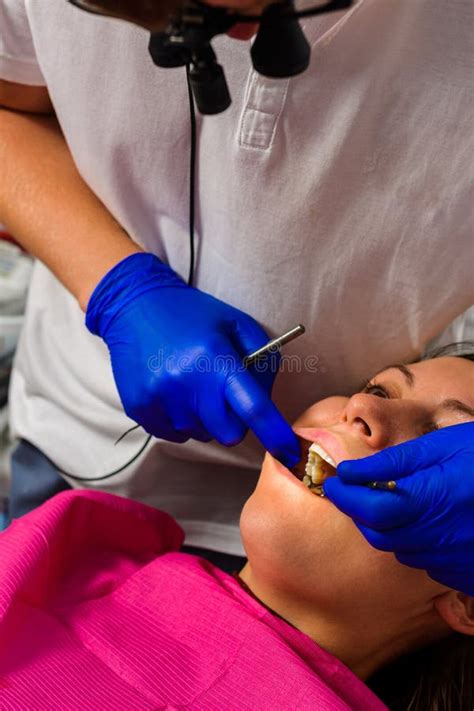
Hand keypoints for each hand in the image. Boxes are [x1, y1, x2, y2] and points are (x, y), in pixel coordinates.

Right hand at [86, 253, 299, 466]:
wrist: (134, 305)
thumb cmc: (192, 314)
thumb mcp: (237, 324)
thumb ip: (262, 360)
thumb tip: (269, 401)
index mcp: (216, 360)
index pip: (254, 409)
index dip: (275, 435)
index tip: (290, 454)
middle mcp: (187, 385)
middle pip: (229, 434)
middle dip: (234, 420)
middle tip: (223, 393)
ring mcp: (161, 400)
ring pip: (201, 434)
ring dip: (204, 417)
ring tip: (191, 383)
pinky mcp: (141, 410)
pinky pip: (174, 433)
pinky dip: (181, 418)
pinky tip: (173, 389)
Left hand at [324, 423, 473, 594]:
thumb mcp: (442, 446)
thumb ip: (393, 463)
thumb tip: (350, 470)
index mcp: (431, 500)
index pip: (369, 509)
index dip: (345, 497)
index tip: (334, 483)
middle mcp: (439, 536)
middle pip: (379, 535)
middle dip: (361, 514)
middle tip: (356, 491)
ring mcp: (454, 560)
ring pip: (401, 550)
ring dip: (388, 529)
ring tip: (396, 502)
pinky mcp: (466, 574)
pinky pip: (427, 562)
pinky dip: (416, 543)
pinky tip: (428, 521)